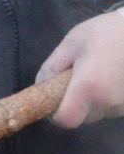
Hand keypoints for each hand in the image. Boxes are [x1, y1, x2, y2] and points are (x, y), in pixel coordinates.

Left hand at [37, 10, 123, 127]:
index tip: (53, 99)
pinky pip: (111, 108)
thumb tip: (41, 87)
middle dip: (72, 103)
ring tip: (96, 74)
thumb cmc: (107, 32)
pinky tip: (110, 77)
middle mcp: (109, 103)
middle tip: (75, 78)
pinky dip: (106, 98)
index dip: (55, 114)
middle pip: (81, 117)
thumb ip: (51, 68)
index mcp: (89, 87)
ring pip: (97, 113)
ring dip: (90, 100)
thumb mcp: (71, 44)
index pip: (66, 120)